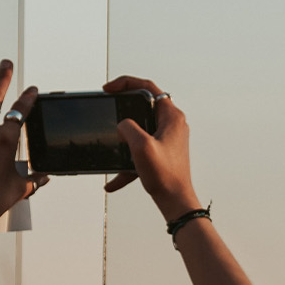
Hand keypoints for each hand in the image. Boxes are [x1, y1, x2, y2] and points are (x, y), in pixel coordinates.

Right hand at [101, 75, 199, 218]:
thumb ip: (128, 127)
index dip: (126, 83)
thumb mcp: (141, 146)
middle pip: (142, 105)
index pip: (147, 87)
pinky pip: (140, 150)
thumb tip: (122, 125)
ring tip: (112, 142)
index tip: (109, 89)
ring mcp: (167, 138)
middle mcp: (172, 124)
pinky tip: (113, 180)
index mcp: (171, 117)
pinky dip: (127, 161)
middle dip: (123, 107)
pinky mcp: (162, 152)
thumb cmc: (165, 176)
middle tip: (108, 107)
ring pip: (140, 128)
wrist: (176, 201)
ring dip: (124, 137)